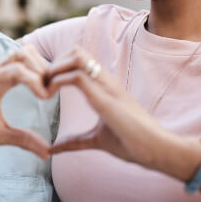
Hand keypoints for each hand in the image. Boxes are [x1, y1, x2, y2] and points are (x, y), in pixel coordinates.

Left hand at [46, 46, 170, 168]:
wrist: (157, 150)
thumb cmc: (131, 143)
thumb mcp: (96, 139)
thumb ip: (75, 141)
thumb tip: (54, 148)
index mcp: (104, 85)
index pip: (79, 58)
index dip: (59, 65)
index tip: (46, 84)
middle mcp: (104, 79)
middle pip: (75, 51)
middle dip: (54, 63)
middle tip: (43, 84)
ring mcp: (105, 86)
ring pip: (76, 56)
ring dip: (55, 69)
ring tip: (45, 88)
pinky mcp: (104, 98)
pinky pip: (77, 77)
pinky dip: (58, 82)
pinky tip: (50, 95)